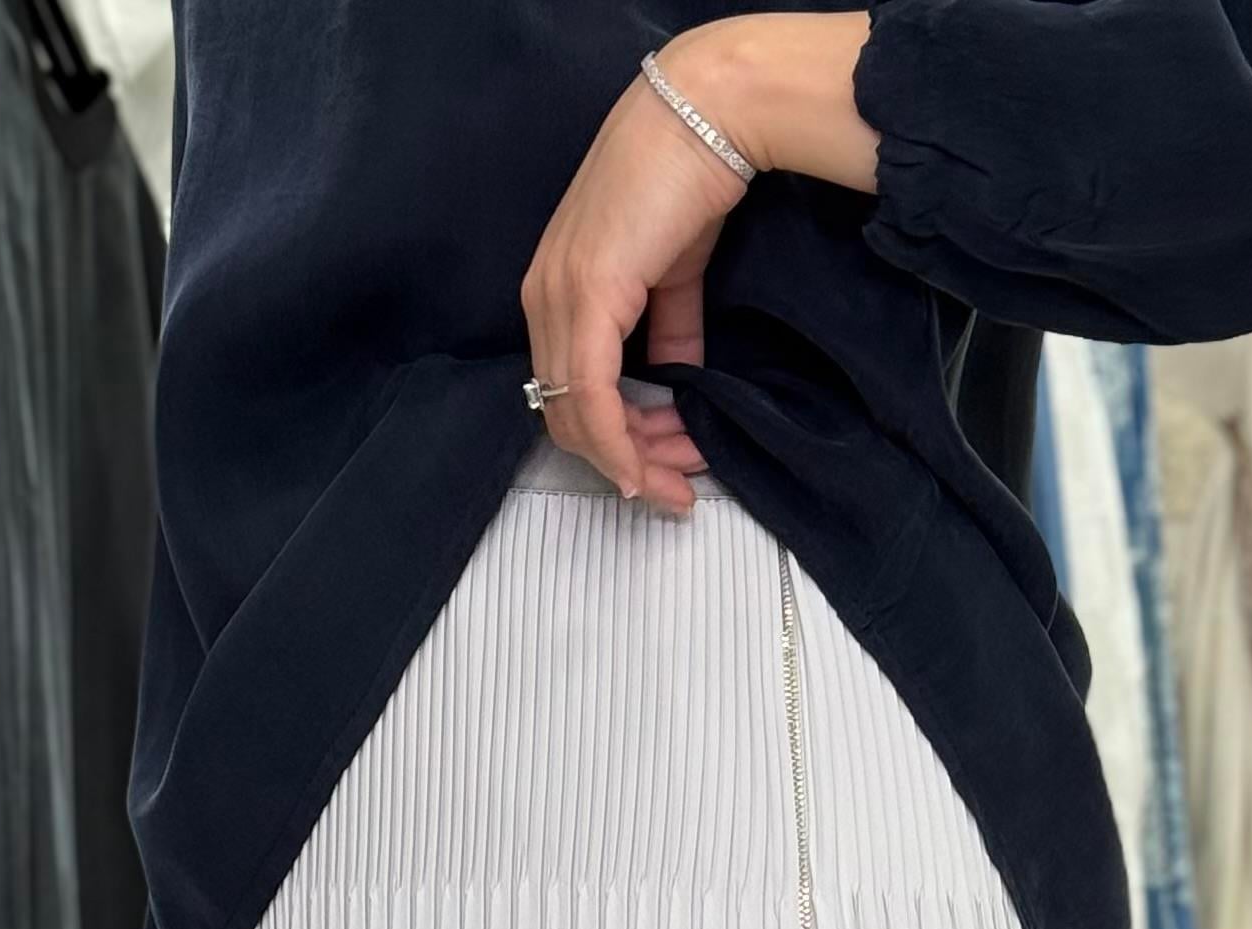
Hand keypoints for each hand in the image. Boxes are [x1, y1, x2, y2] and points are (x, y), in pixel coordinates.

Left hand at [520, 23, 879, 513]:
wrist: (707, 116)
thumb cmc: (689, 179)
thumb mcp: (674, 274)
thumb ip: (669, 333)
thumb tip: (681, 382)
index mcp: (556, 288)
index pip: (565, 390)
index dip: (611, 442)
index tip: (659, 471)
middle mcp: (544, 295)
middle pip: (565, 414)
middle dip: (624, 463)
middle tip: (675, 490)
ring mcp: (560, 294)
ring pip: (576, 415)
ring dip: (631, 460)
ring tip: (680, 479)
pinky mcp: (588, 293)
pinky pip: (593, 394)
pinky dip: (619, 442)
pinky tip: (650, 467)